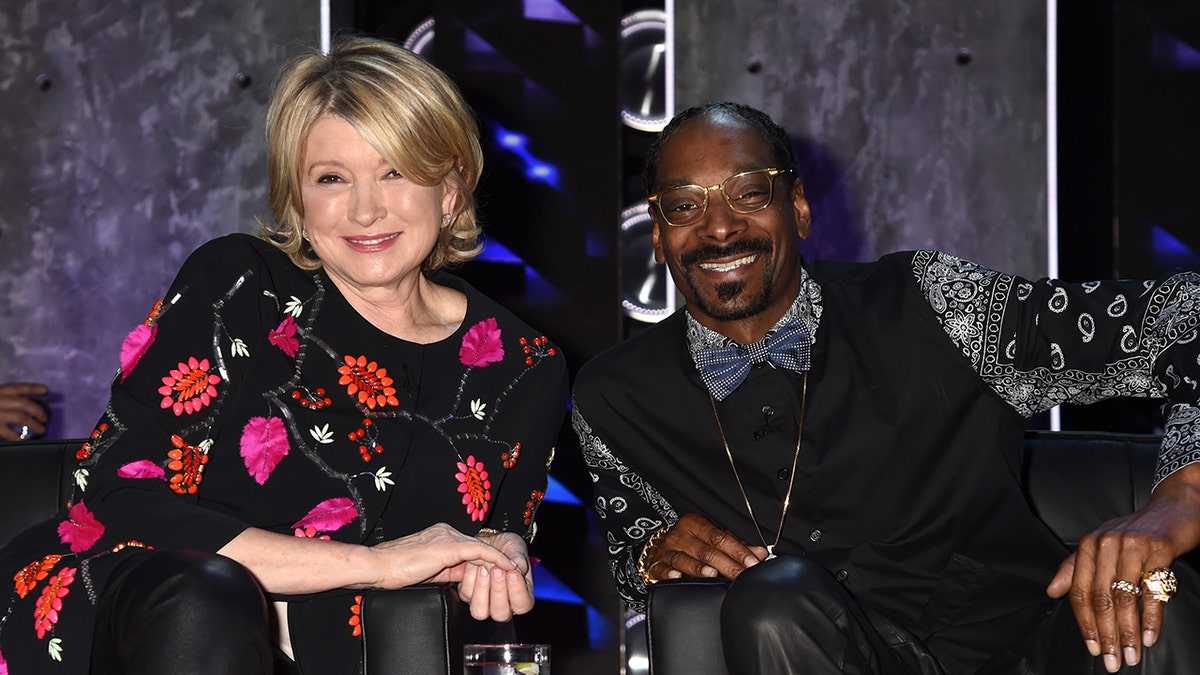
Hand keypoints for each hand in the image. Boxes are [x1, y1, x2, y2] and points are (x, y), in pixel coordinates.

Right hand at [0, 382, 48, 440]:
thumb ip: (5, 399)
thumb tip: (24, 404)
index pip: (17, 388)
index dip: (32, 388)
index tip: (46, 390)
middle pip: (23, 403)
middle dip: (38, 410)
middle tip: (45, 418)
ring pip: (21, 417)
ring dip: (34, 424)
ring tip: (41, 429)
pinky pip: (9, 433)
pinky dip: (18, 437)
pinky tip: (24, 439)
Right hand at [370, 523, 518, 591]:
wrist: (378, 566)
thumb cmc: (395, 570)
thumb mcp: (428, 570)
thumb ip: (447, 570)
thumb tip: (463, 578)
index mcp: (440, 535)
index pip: (469, 547)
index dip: (487, 560)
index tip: (500, 572)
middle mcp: (446, 531)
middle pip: (478, 545)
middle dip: (497, 559)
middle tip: (515, 571)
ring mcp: (447, 536)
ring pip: (482, 547)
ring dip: (500, 560)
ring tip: (516, 571)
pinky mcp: (449, 546)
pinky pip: (480, 551)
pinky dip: (496, 559)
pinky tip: (507, 567)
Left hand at [457, 530, 534, 620]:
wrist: (490, 541)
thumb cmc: (506, 548)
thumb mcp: (517, 548)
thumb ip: (519, 559)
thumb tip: (519, 569)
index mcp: (521, 596)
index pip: (522, 605)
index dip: (518, 591)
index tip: (513, 572)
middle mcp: (503, 604)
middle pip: (500, 614)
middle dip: (498, 591)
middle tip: (497, 569)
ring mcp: (484, 602)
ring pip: (480, 611)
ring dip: (482, 588)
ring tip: (484, 568)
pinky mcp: (468, 595)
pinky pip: (466, 595)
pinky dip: (470, 578)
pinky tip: (475, 565)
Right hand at [641, 513, 768, 582]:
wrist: (658, 547)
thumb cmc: (690, 544)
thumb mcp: (711, 540)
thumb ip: (735, 547)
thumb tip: (760, 553)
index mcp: (695, 524)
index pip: (720, 537)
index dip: (738, 551)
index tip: (752, 563)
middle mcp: (680, 535)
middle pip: (706, 550)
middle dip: (726, 565)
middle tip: (741, 576)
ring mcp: (666, 550)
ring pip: (684, 559)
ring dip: (698, 568)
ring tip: (713, 575)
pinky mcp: (655, 564)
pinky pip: (662, 569)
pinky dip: (669, 573)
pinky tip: (677, 577)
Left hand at [1047, 463, 1199, 672]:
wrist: (1173, 507)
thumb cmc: (1135, 532)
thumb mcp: (1101, 545)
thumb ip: (1075, 568)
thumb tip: (1052, 592)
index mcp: (1088, 545)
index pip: (1080, 591)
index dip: (1084, 623)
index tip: (1092, 648)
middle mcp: (1106, 544)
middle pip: (1101, 598)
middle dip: (1106, 634)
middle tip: (1113, 661)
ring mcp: (1132, 546)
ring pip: (1125, 597)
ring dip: (1128, 632)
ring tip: (1132, 655)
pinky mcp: (1159, 549)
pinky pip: (1152, 590)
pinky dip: (1152, 618)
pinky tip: (1151, 637)